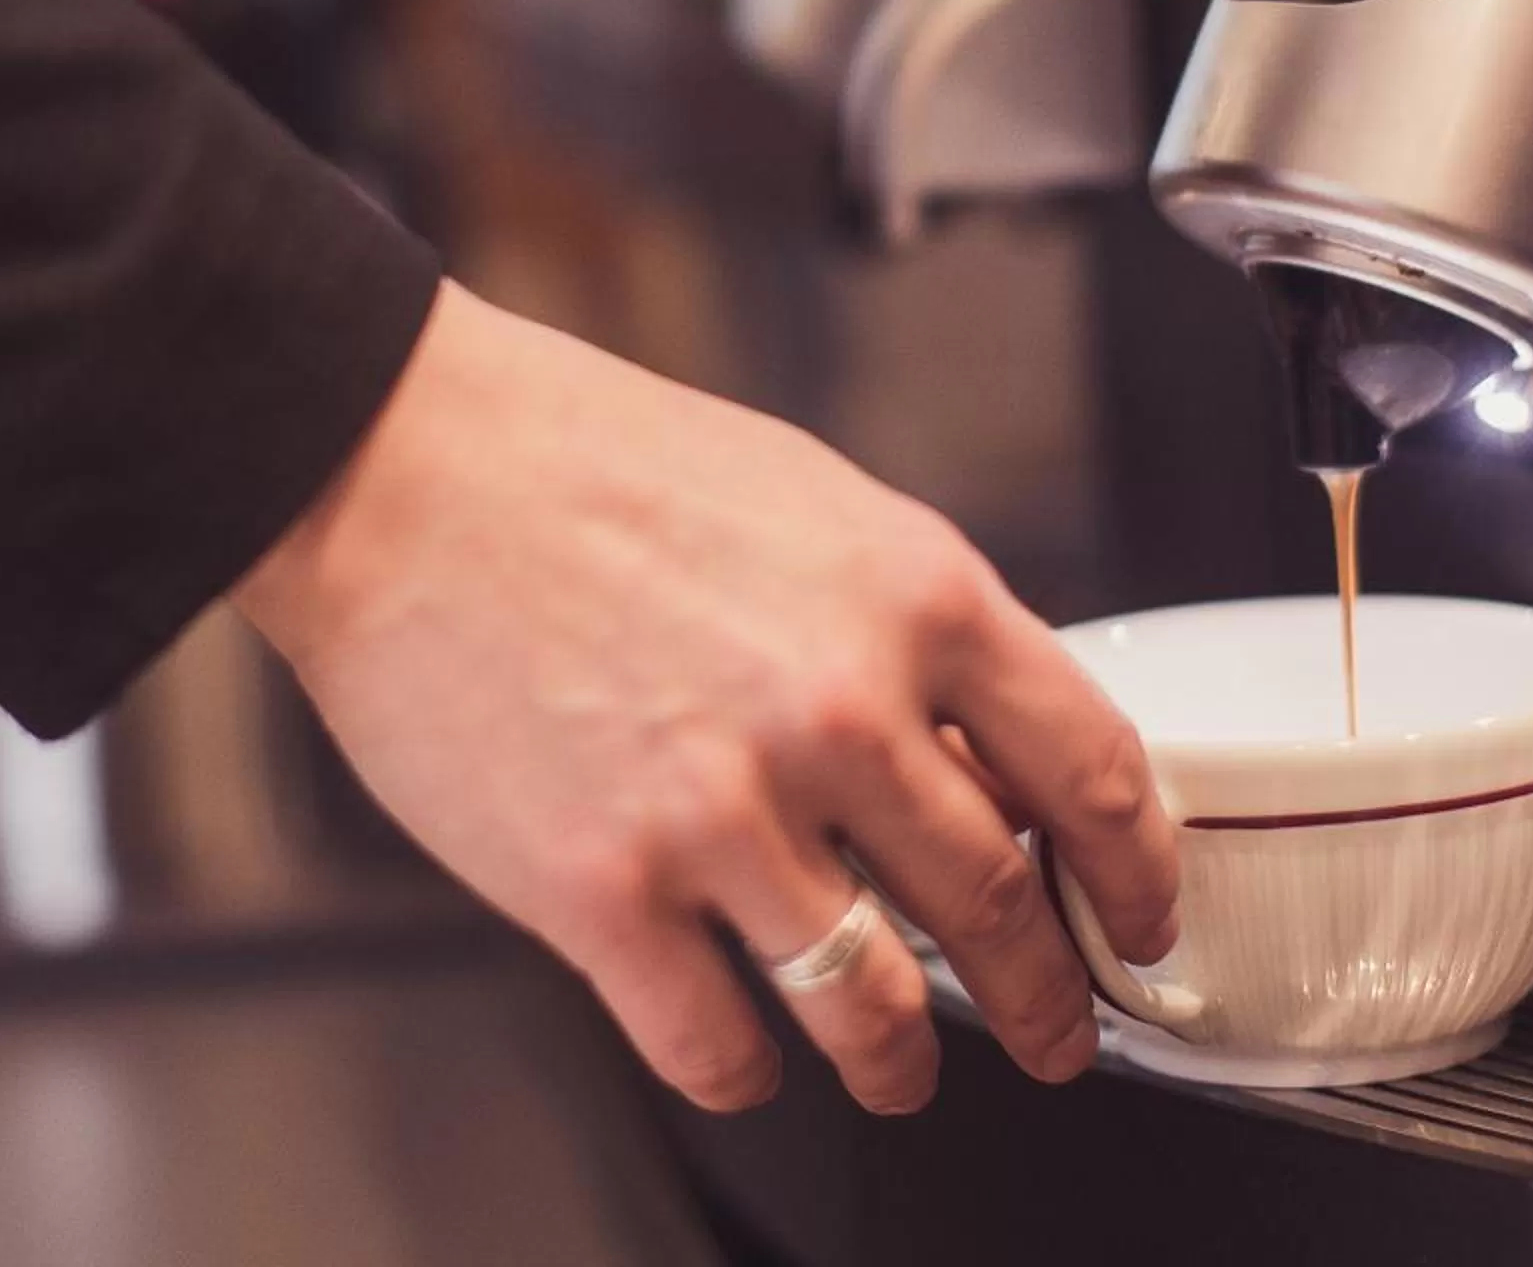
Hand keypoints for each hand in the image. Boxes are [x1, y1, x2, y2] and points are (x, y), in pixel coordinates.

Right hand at [236, 283, 1177, 1113]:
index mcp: (913, 595)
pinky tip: (743, 1053)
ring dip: (901, 1064)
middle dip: (1045, 1002)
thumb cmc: (583, 461)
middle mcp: (839, 712)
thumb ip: (910, 623)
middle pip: (999, 910)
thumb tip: (981, 745)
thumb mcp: (809, 501)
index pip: (1092, 773)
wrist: (397, 466)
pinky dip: (744, 1072)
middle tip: (1051, 1035)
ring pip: (873, 1007)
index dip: (1135, 877)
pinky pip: (717, 1045)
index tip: (1134, 924)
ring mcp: (722, 813)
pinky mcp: (602, 894)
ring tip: (897, 1072)